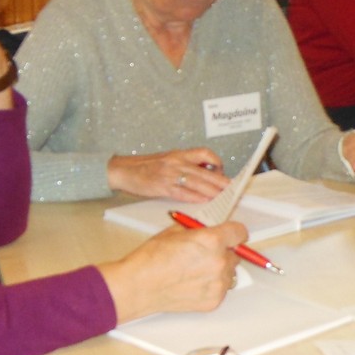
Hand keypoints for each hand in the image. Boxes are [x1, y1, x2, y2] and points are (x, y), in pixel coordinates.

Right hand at [98, 221, 247, 323]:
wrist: (139, 286)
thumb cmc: (152, 259)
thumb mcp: (175, 231)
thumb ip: (199, 230)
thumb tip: (210, 230)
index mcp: (212, 241)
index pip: (240, 233)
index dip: (234, 233)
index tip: (232, 236)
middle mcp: (219, 262)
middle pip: (235, 254)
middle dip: (223, 252)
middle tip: (204, 255)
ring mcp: (218, 284)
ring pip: (229, 273)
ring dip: (218, 270)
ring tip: (195, 270)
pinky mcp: (214, 300)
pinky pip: (221, 289)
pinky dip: (211, 286)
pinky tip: (193, 283)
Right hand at [106, 149, 227, 200]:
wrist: (122, 170)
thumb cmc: (144, 167)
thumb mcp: (167, 160)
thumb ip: (184, 165)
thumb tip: (203, 173)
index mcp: (178, 154)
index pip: (204, 153)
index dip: (217, 162)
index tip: (225, 172)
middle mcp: (176, 162)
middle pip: (205, 171)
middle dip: (221, 181)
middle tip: (233, 189)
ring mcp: (169, 174)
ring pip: (197, 182)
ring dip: (213, 191)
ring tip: (224, 197)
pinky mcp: (162, 186)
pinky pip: (183, 192)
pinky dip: (196, 197)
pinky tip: (204, 201)